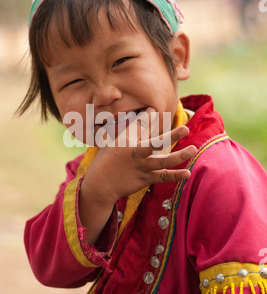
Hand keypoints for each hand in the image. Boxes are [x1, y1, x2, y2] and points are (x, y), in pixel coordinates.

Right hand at [78, 107, 196, 244]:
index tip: (154, 108)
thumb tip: (145, 112)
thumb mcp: (112, 141)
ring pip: (163, 161)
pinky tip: (187, 173)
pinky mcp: (145, 179)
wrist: (100, 184)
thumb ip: (131, 128)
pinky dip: (175, 175)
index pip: (139, 125)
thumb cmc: (106, 160)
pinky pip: (163, 177)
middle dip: (172, 136)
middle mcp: (136, 153)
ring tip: (193, 149)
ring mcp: (142, 167)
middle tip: (186, 128)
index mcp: (126, 141)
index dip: (147, 116)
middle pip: (156, 143)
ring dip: (179, 155)